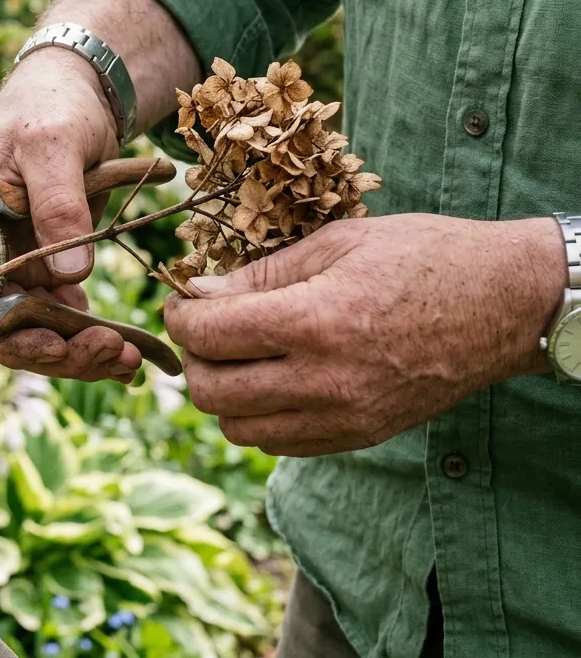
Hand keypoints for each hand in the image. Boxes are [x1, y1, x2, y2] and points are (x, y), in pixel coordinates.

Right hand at [0, 48, 142, 383]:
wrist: (78, 91)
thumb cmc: (49, 108)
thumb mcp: (52, 146)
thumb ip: (58, 206)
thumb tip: (71, 274)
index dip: (4, 336)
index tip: (50, 345)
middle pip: (4, 332)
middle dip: (54, 352)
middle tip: (108, 354)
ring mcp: (17, 267)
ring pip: (37, 332)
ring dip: (78, 352)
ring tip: (127, 358)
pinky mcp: (49, 269)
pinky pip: (63, 318)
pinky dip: (92, 338)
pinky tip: (128, 350)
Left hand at [163, 214, 564, 455]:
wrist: (506, 304)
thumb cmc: (424, 257)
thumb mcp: (338, 243)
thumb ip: (261, 275)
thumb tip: (198, 293)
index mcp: (315, 321)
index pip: (209, 334)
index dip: (179, 316)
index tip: (181, 301)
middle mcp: (324, 379)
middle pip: (212, 392)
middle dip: (193, 357)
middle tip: (205, 328)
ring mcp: (343, 417)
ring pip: (238, 428)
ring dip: (223, 393)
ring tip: (239, 355)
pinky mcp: (359, 437)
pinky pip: (278, 444)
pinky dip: (259, 417)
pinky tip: (273, 380)